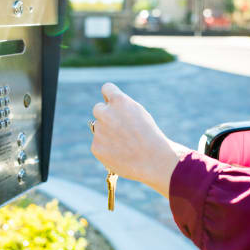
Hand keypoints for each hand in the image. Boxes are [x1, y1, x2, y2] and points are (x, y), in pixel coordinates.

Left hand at [90, 83, 189, 197]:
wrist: (153, 160)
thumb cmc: (150, 136)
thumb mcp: (139, 113)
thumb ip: (122, 108)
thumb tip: (108, 106)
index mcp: (119, 101)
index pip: (106, 88)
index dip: (110, 96)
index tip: (112, 103)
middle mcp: (106, 113)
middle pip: (98, 109)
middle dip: (105, 115)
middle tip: (118, 127)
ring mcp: (99, 130)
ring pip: (99, 128)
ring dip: (107, 133)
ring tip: (124, 144)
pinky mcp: (96, 147)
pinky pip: (98, 144)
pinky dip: (106, 149)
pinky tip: (120, 154)